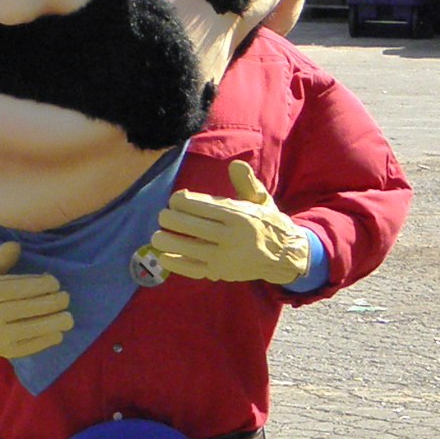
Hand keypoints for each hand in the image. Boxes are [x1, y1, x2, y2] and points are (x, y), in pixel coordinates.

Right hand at [0, 241, 74, 360]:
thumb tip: (16, 245)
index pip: (20, 288)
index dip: (41, 285)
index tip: (55, 282)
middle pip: (29, 308)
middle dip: (52, 303)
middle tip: (65, 298)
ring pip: (31, 329)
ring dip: (54, 323)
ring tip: (68, 318)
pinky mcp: (0, 351)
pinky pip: (27, 347)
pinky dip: (45, 340)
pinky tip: (57, 333)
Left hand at [147, 161, 316, 284]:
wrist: (283, 256)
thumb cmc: (266, 222)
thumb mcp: (261, 199)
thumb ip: (246, 182)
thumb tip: (235, 164)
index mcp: (240, 215)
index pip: (203, 207)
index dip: (182, 202)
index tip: (174, 200)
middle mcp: (232, 237)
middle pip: (192, 227)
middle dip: (171, 220)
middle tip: (162, 216)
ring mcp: (226, 258)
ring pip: (189, 249)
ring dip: (168, 242)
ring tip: (156, 236)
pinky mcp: (222, 273)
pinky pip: (194, 269)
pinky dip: (176, 264)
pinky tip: (163, 257)